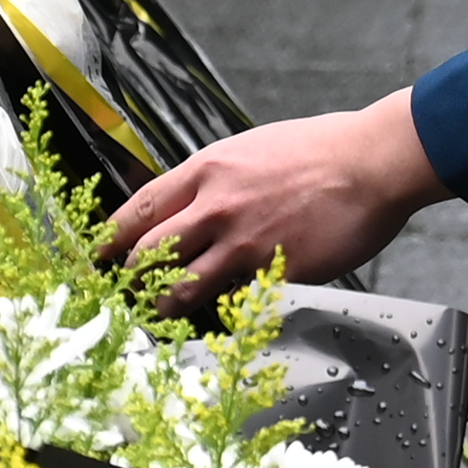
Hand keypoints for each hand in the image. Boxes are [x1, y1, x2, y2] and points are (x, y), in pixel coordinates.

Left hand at [102, 89, 445, 303]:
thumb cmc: (321, 150)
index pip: (139, 209)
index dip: (109, 240)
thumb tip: (196, 204)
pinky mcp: (274, 270)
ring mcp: (244, 241)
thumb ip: (218, 180)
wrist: (372, 162)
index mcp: (207, 170)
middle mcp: (216, 206)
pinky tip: (223, 315)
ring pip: (182, 287)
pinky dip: (225, 310)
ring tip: (162, 317)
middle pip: (148, 254)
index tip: (96, 258)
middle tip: (127, 297)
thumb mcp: (252, 150)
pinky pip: (235, 299)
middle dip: (130, 282)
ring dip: (166, 307)